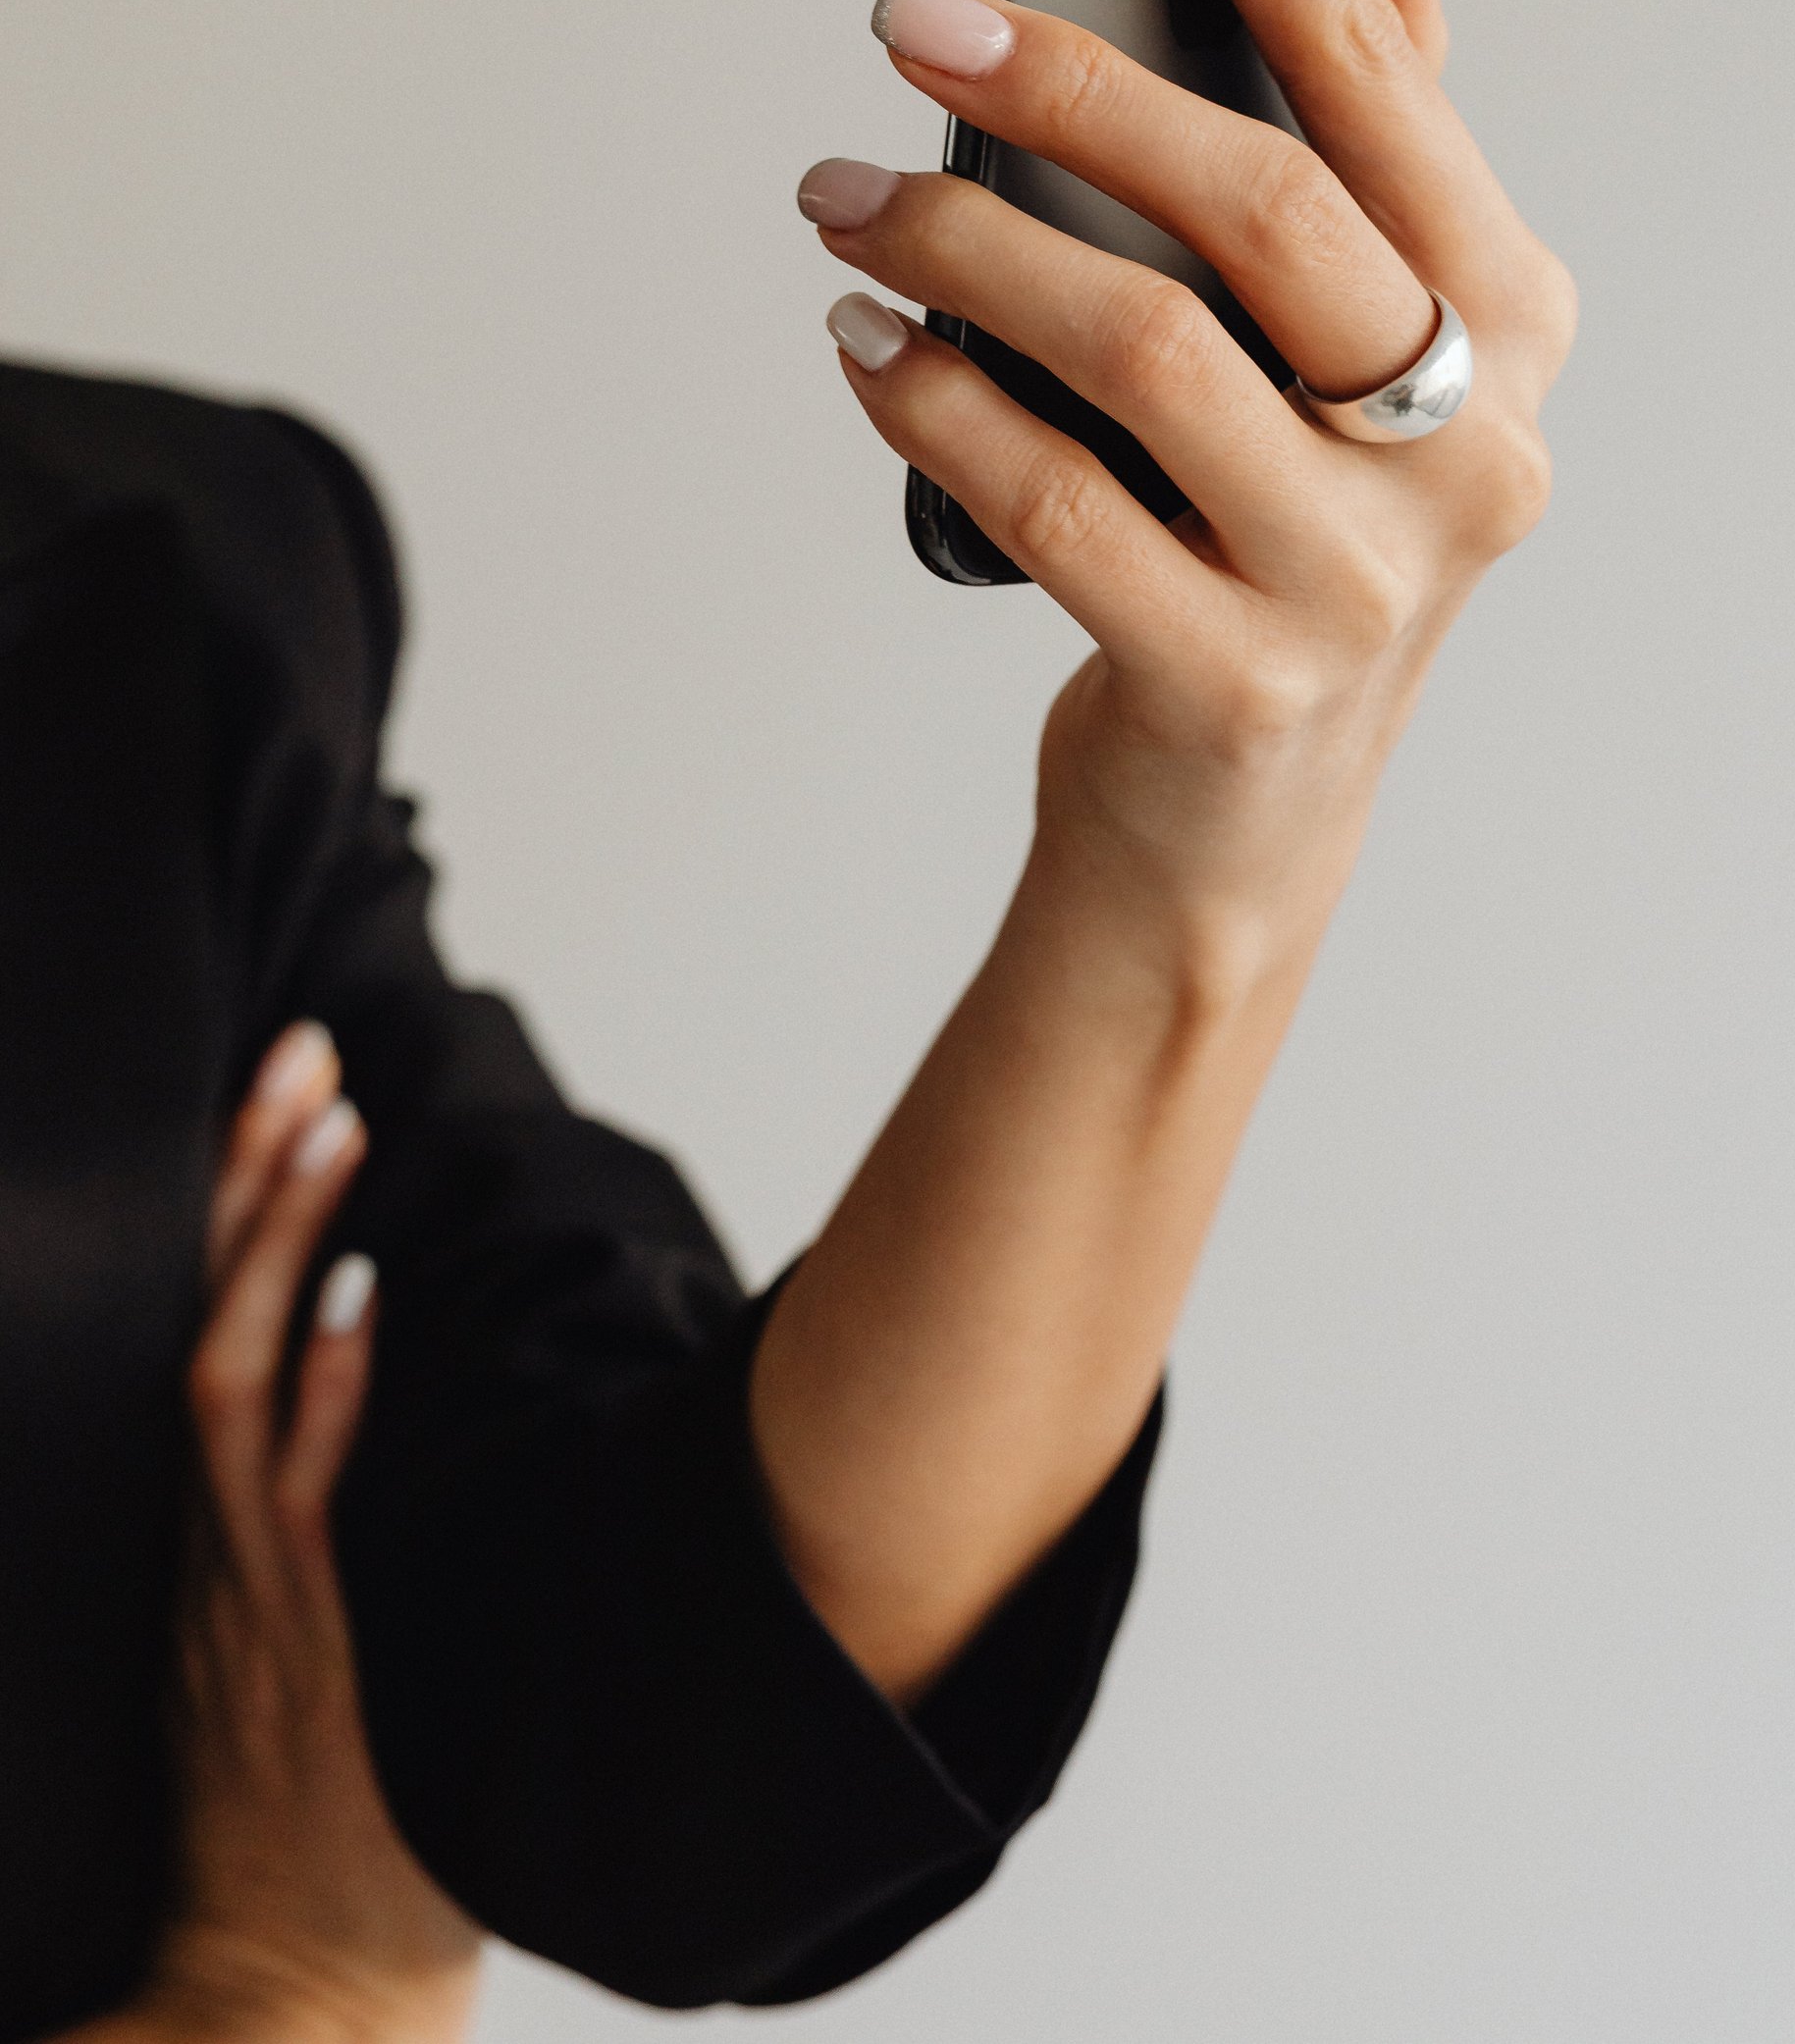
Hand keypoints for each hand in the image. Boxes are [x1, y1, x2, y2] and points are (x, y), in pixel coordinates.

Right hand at [118, 1031, 480, 2043]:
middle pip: (202, 1320)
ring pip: (236, 1380)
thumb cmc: (312, 1834)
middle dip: (246, 1180)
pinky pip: (295, 1498)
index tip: (284, 1091)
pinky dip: (324, 1392)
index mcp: (198, 1540)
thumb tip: (392, 1392)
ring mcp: (245, 1591)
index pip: (200, 1329)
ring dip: (283, 1245)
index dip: (234, 1209)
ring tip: (332, 1120)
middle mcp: (204, 1547)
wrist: (283, 1999)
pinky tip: (361, 1300)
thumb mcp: (289, 1663)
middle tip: (301, 1049)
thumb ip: (318, 1543)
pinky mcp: (296, 1647)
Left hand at [761, 0, 1568, 1691]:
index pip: (1381, 77)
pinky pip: (1052, 503)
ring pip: (1145, 350)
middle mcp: (1470, 443)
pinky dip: (936, 406)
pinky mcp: (1236, 683)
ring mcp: (1365, 579)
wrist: (1240, 828)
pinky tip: (864, 345)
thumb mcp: (1368, 331)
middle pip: (1265, 207)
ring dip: (964, 245)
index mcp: (1509, 319)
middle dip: (1075, 83)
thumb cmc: (1288, 526)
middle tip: (912, 12)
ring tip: (842, 193)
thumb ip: (1386, 120)